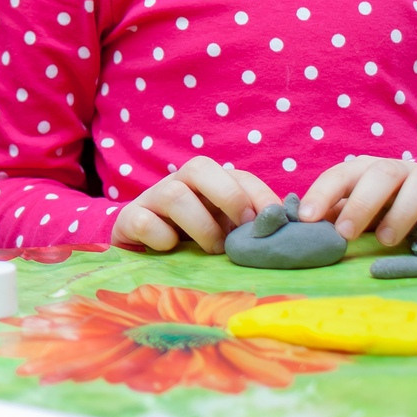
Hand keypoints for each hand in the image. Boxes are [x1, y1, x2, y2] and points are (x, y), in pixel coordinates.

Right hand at [111, 157, 281, 253]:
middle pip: (200, 167)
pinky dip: (162, 237)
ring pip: (174, 194)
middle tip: (242, 231)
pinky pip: (144, 222)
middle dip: (229, 197)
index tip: (275, 223)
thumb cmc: (192, 238)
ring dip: (201, 226)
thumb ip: (248, 226)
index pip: (238, 176)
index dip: (260, 196)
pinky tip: (171, 249)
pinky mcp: (128, 219)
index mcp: (208, 182)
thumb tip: (288, 231)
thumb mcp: (224, 230)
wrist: (140, 247)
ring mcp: (151, 198)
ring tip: (213, 249)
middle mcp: (179, 182)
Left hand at [299, 156, 416, 246]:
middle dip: (360, 203)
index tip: (307, 219)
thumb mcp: (359, 217)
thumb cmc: (386, 215)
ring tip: (387, 238)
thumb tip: (296, 228)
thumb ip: (334, 218)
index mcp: (367, 173)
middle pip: (379, 175)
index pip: (341, 175)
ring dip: (404, 208)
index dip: (323, 193)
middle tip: (344, 233)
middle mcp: (399, 171)